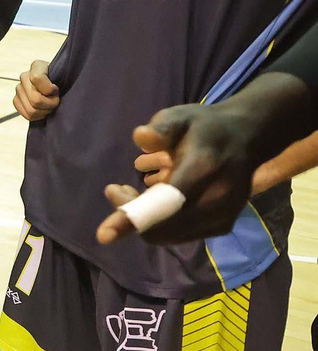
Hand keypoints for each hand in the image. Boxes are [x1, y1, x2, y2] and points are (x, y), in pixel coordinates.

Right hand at [13, 59, 59, 120]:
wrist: (59, 86)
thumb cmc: (64, 81)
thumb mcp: (66, 76)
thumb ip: (64, 77)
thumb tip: (56, 91)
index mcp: (37, 66)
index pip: (37, 78)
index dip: (50, 89)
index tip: (57, 89)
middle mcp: (25, 76)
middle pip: (35, 99)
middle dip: (50, 104)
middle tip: (57, 101)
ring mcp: (19, 89)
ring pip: (31, 109)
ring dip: (44, 111)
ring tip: (51, 106)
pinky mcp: (16, 100)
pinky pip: (26, 114)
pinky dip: (37, 116)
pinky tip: (43, 110)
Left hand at [96, 104, 258, 244]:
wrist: (247, 138)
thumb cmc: (204, 127)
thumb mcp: (181, 116)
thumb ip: (162, 127)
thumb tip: (141, 137)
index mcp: (204, 169)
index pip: (166, 202)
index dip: (134, 218)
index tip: (103, 235)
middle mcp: (217, 199)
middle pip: (162, 226)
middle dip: (131, 215)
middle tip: (117, 190)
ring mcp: (223, 216)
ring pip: (169, 234)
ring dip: (143, 220)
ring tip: (131, 192)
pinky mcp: (223, 225)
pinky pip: (180, 234)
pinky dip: (160, 224)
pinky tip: (152, 201)